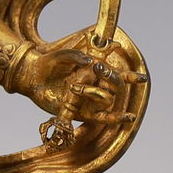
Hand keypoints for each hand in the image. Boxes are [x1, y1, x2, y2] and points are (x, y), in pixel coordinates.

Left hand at [18, 42, 144, 121]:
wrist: (31, 77)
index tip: (141, 78)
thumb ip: (77, 55)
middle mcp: (97, 85)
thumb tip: (91, 62)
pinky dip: (116, 118)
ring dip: (94, 92)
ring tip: (74, 86)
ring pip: (107, 99)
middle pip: (115, 85)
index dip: (132, 77)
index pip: (118, 74)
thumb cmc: (48, 63)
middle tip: (97, 68)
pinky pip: (104, 117)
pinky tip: (128, 118)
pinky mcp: (83, 112)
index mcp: (95, 71)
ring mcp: (90, 99)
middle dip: (110, 76)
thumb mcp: (62, 54)